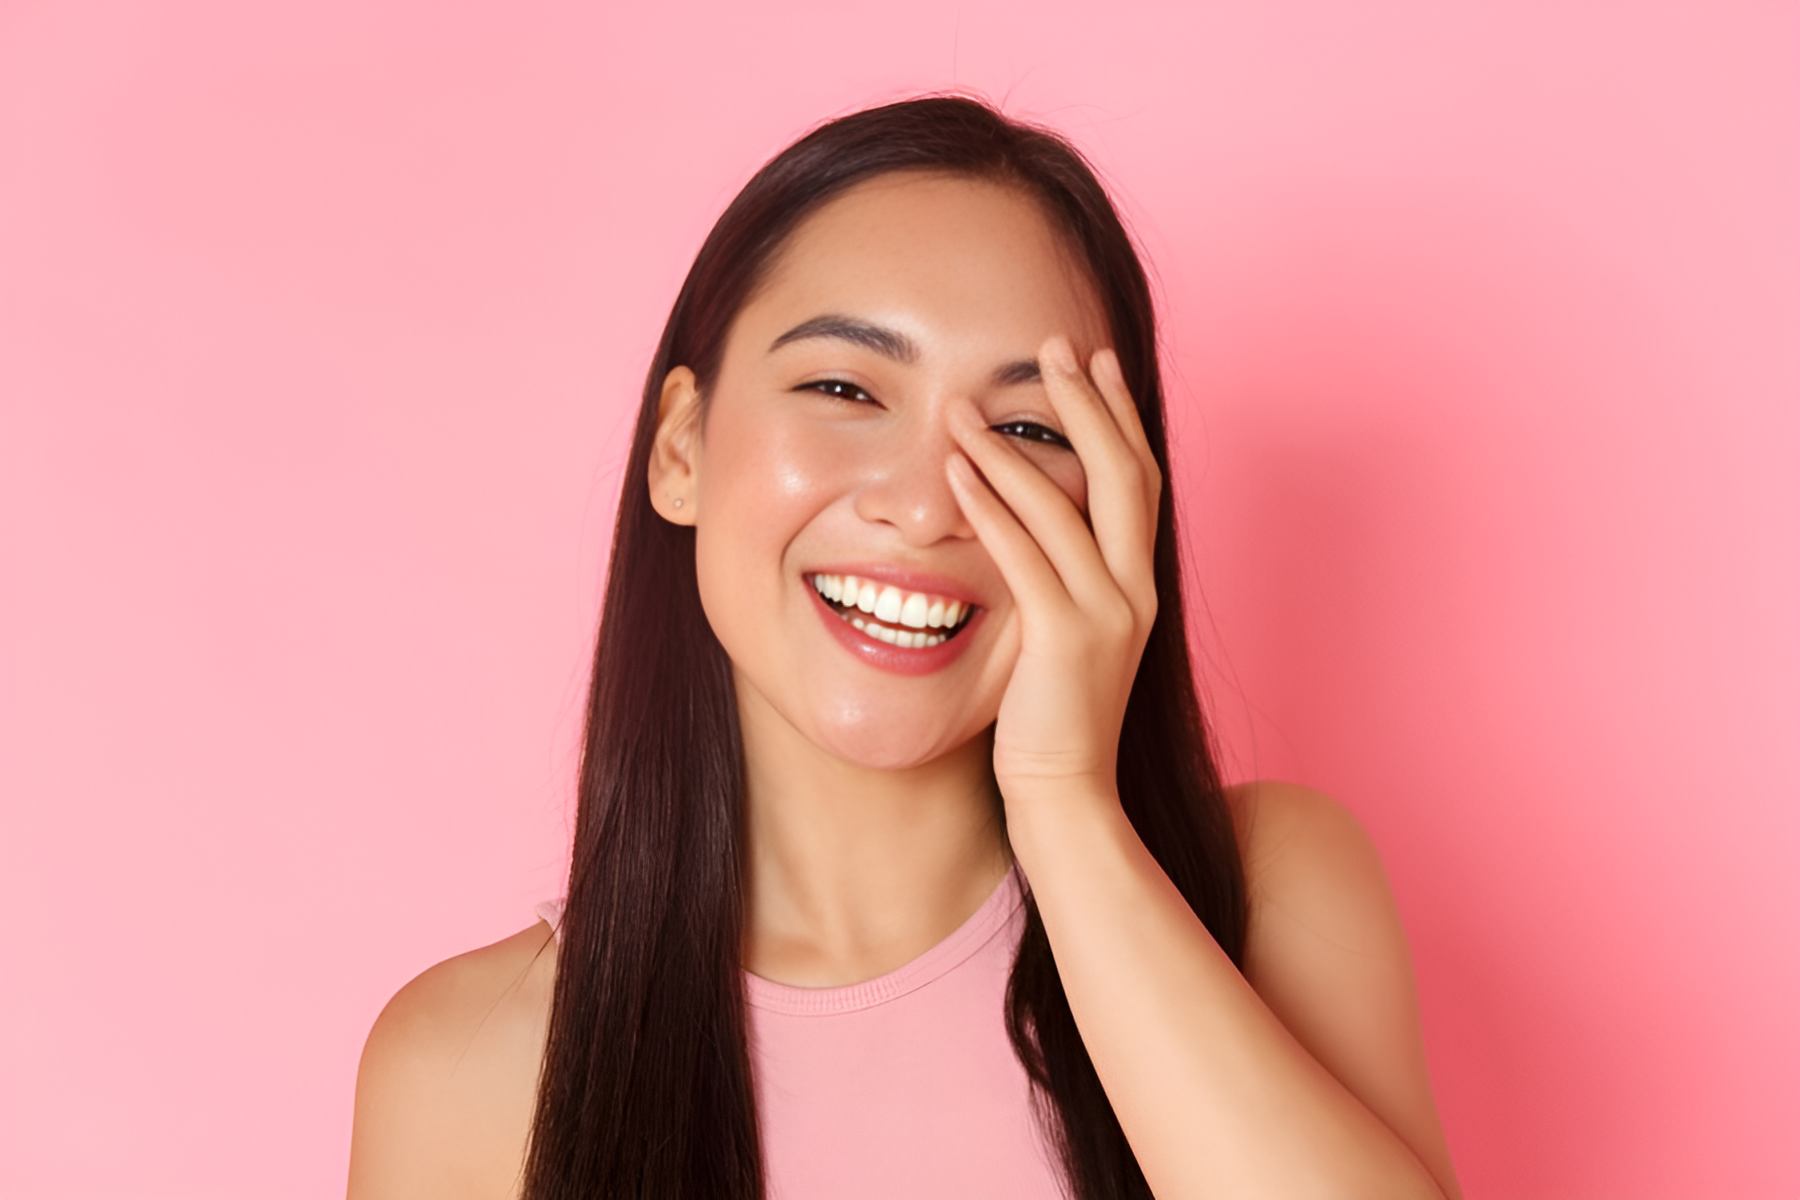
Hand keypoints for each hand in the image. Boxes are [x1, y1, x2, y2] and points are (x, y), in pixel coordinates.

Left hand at [944, 336, 1162, 813]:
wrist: (1068, 795)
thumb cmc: (1054, 717)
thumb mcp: (1067, 632)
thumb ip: (1059, 577)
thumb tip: (1022, 523)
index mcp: (1140, 582)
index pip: (1140, 477)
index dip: (1121, 413)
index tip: (1095, 360)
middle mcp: (1136, 588)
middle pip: (1122, 470)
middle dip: (1088, 402)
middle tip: (1053, 345)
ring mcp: (1107, 612)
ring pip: (1066, 504)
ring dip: (1013, 447)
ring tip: (970, 406)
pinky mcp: (1065, 639)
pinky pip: (1025, 555)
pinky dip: (991, 506)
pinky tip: (958, 470)